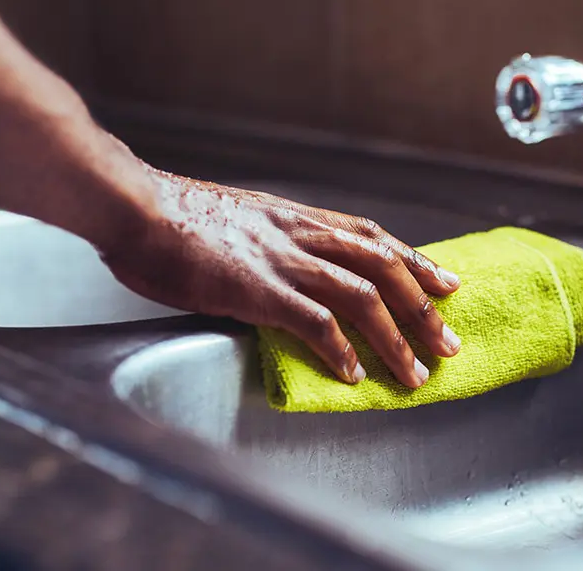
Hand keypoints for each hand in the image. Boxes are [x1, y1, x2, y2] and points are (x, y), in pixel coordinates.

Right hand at [100, 169, 462, 387]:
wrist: (134, 206)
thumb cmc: (173, 217)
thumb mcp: (238, 219)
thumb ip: (270, 242)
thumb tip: (286, 271)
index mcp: (296, 216)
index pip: (374, 237)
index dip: (415, 261)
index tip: (445, 284)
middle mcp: (301, 233)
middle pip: (384, 268)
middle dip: (423, 309)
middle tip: (448, 342)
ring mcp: (283, 260)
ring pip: (363, 298)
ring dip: (395, 339)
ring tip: (414, 373)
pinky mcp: (259, 289)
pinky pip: (315, 323)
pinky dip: (341, 351)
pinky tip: (352, 376)